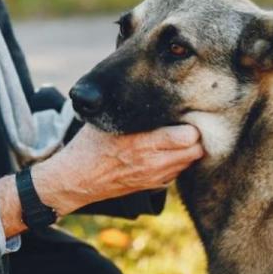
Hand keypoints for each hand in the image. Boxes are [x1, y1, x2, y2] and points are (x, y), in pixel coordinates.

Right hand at [32, 124, 202, 216]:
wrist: (77, 178)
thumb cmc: (90, 144)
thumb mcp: (108, 121)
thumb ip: (132, 109)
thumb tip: (149, 87)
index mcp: (144, 143)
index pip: (189, 136)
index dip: (192, 123)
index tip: (185, 112)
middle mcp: (154, 162)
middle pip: (196, 150)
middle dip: (195, 136)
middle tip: (187, 123)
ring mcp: (155, 176)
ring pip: (190, 162)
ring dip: (189, 149)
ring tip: (178, 136)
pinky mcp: (153, 186)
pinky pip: (178, 172)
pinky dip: (178, 162)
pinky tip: (166, 151)